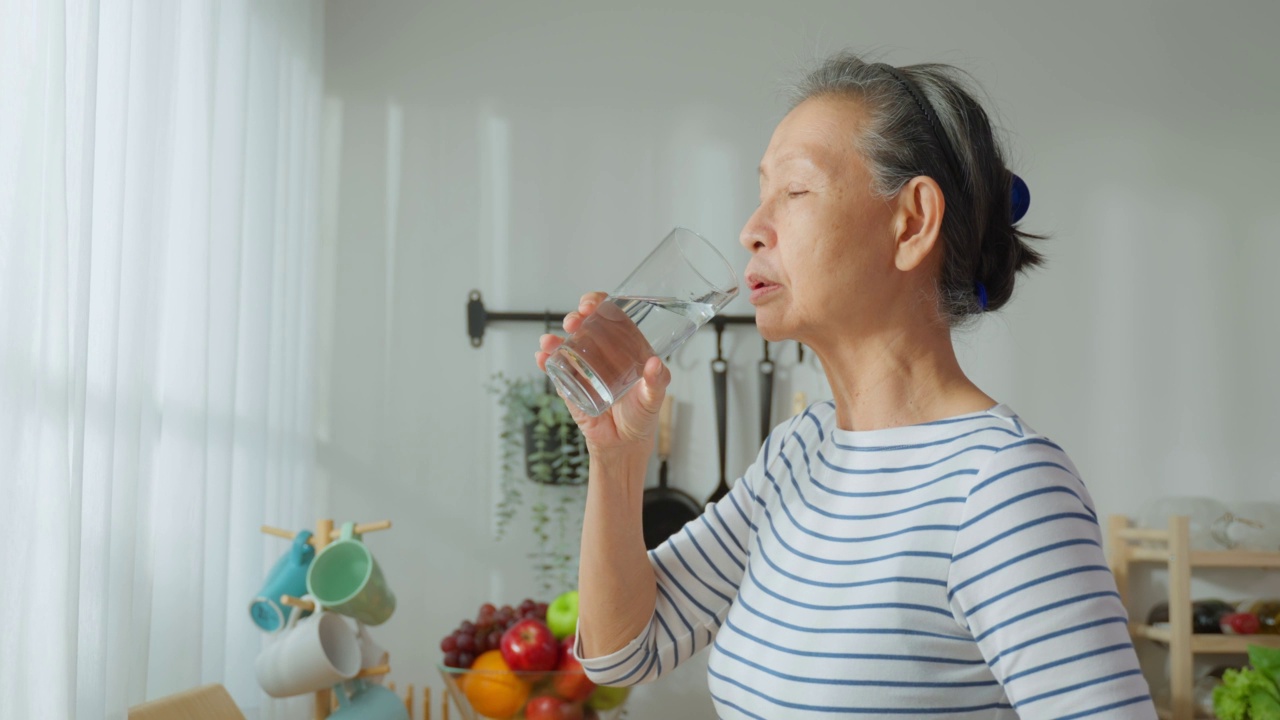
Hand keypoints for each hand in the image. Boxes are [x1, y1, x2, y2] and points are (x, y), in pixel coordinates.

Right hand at [535, 292, 670, 454]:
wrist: (622, 444)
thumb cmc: (641, 417)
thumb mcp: (653, 398)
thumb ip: (656, 383)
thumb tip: (655, 364)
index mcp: (624, 347)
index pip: (610, 316)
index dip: (599, 304)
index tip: (592, 304)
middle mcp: (602, 353)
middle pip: (584, 325)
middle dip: (575, 317)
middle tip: (574, 321)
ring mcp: (583, 367)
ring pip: (565, 344)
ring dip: (554, 338)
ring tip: (550, 341)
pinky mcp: (569, 385)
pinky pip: (555, 369)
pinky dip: (546, 361)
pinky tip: (542, 357)